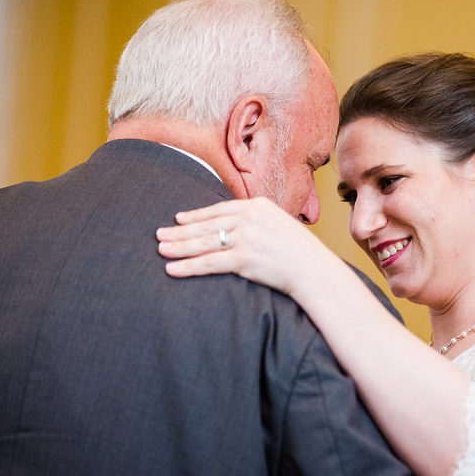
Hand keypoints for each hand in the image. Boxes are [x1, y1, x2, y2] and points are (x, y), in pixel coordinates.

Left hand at [156, 197, 330, 296]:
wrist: (315, 269)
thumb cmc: (300, 252)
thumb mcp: (279, 224)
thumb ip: (258, 221)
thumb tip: (236, 226)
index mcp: (258, 205)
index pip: (219, 209)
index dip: (197, 215)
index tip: (179, 218)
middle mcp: (250, 218)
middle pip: (207, 225)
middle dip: (180, 231)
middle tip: (159, 234)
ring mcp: (246, 238)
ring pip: (204, 242)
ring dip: (179, 246)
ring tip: (161, 249)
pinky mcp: (244, 259)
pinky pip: (208, 263)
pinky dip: (188, 266)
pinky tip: (172, 269)